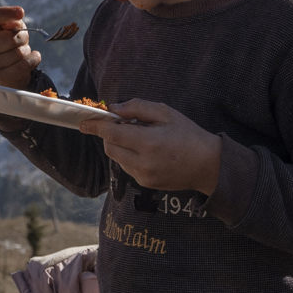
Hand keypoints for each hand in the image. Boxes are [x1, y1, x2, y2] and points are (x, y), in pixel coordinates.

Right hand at [0, 5, 38, 89]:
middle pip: (10, 37)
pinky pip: (25, 64)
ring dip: (26, 50)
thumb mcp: (8, 29)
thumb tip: (16, 23)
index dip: (5, 13)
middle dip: (23, 37)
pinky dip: (33, 59)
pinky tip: (29, 60)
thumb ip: (12, 23)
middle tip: (21, 40)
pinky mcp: (0, 78)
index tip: (21, 12)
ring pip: (19, 52)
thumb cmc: (8, 45)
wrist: (7, 73)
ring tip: (20, 53)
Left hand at [78, 99, 222, 194]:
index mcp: (148, 143)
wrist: (209, 165)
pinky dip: (129, 156)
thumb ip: (137, 108)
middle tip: (125, 124)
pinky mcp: (145, 184)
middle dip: (110, 134)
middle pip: (110, 147)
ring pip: (117, 158)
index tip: (84, 122)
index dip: (95, 126)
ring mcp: (143, 176)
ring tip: (141, 137)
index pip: (110, 134)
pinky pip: (127, 167)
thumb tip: (114, 108)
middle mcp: (142, 163)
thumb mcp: (166, 113)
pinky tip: (147, 151)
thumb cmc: (189, 135)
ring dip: (120, 146)